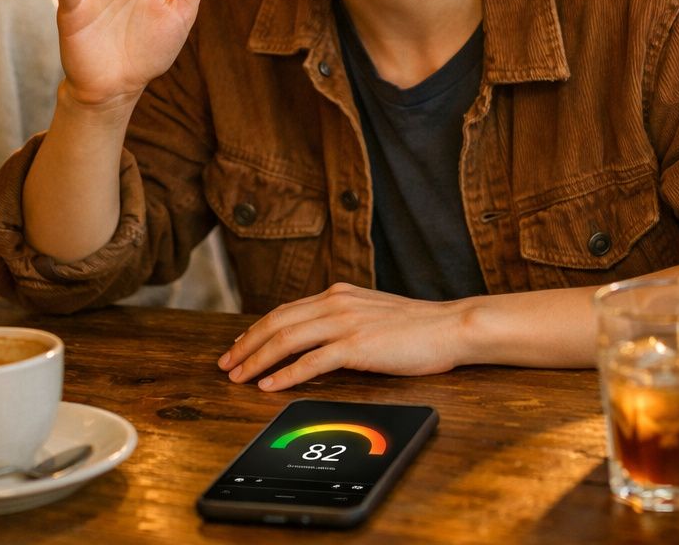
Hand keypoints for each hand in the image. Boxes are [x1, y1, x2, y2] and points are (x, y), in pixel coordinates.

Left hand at [218, 283, 467, 390]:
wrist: (452, 327)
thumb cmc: (419, 327)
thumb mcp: (373, 314)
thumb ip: (345, 319)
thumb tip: (319, 340)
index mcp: (339, 294)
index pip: (286, 310)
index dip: (258, 329)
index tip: (240, 345)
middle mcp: (337, 302)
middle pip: (277, 321)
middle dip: (246, 344)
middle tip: (226, 363)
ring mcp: (346, 323)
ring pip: (287, 339)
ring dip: (257, 359)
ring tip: (238, 376)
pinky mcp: (357, 346)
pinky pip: (310, 362)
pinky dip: (285, 374)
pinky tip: (269, 385)